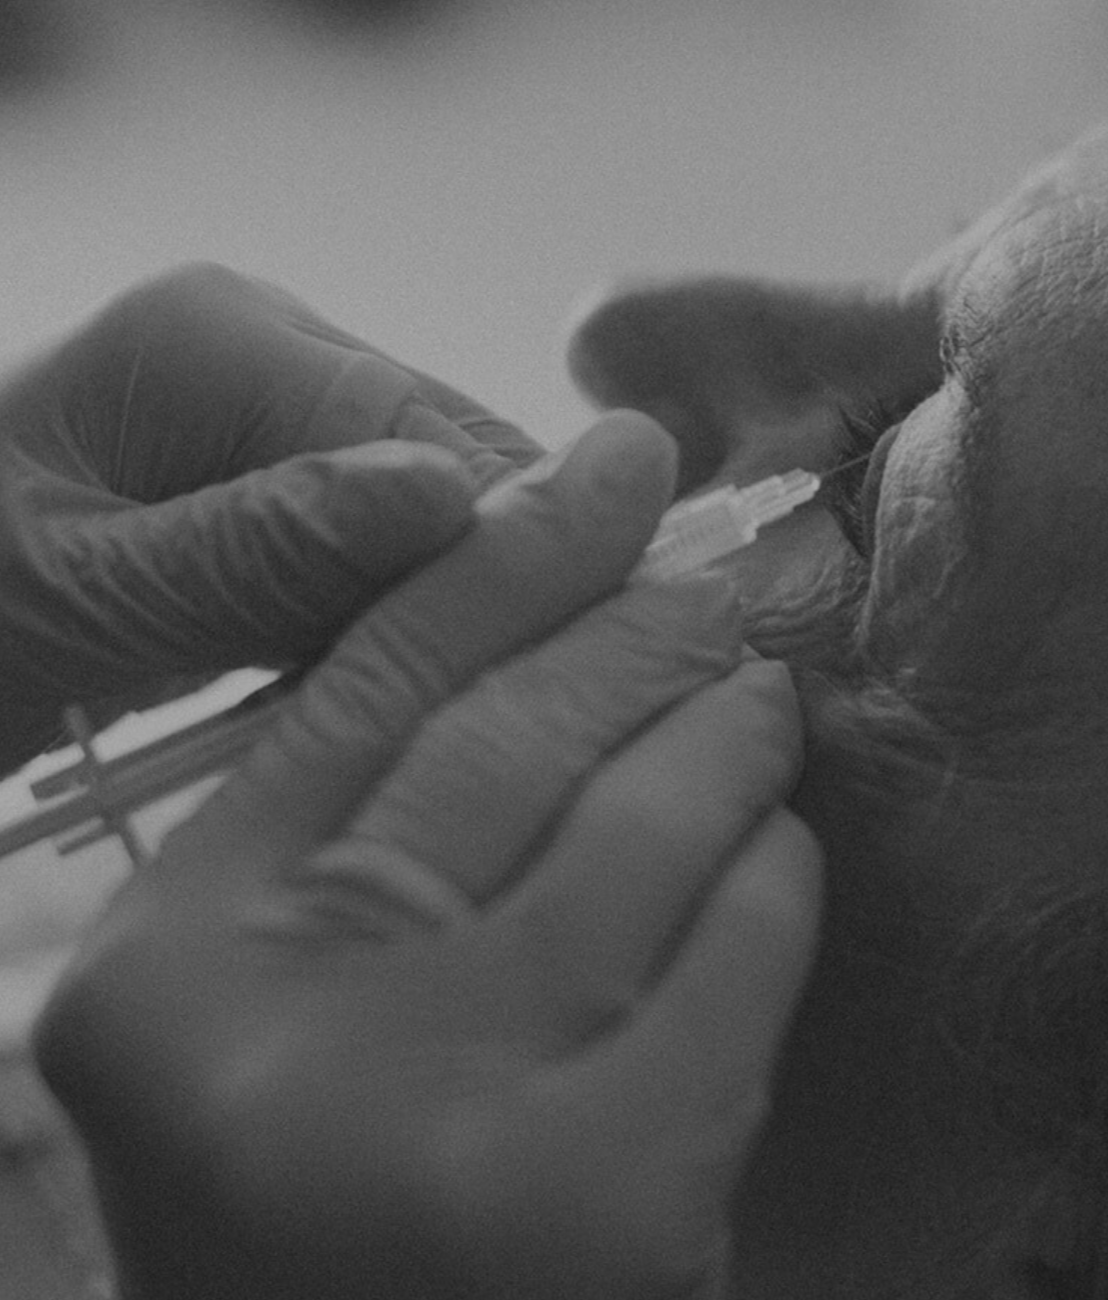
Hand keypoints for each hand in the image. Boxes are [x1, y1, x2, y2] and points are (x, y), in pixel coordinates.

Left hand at [0, 262, 543, 771]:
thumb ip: (267, 552)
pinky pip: (377, 560)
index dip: (509, 566)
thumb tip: (459, 504)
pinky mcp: (262, 487)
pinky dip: (384, 638)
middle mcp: (268, 349)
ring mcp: (270, 416)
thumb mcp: (75, 600)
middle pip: (459, 475)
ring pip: (435, 526)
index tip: (534, 693)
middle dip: (478, 597)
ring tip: (441, 732)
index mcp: (224, 337)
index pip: (443, 444)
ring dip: (435, 626)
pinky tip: (375, 707)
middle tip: (487, 735)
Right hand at [33, 412, 822, 1299]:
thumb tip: (545, 643)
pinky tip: (785, 855)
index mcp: (164, 978)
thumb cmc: (351, 1241)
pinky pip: (741, 945)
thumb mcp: (285, 1053)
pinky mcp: (610, 1191)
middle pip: (502, 737)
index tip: (604, 464)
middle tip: (711, 584)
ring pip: (641, 820)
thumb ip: (353, 873)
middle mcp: (280, 1034)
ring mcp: (445, 1112)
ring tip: (757, 702)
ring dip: (726, 736)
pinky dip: (780, 879)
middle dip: (635, 630)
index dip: (501, 561)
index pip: (359, 694)